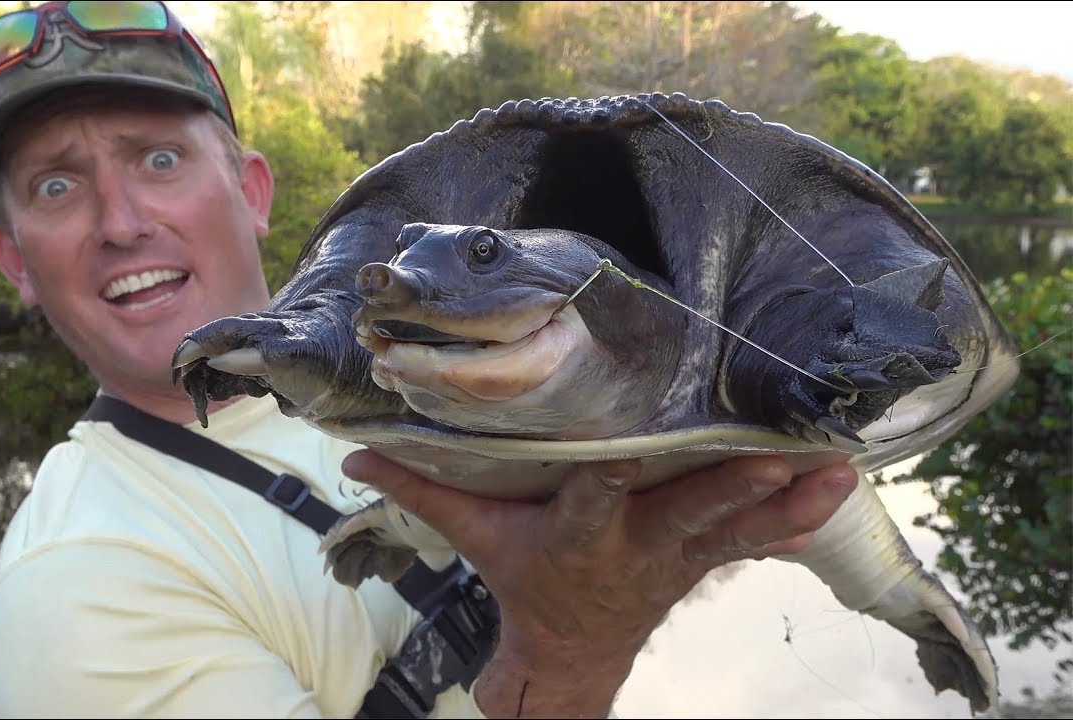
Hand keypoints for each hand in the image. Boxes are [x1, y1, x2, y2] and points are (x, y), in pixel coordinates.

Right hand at [340, 451, 858, 717]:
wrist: (573, 646)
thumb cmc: (524, 579)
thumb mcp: (473, 536)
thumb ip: (421, 489)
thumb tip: (356, 451)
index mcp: (576, 535)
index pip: (590, 502)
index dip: (609, 481)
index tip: (628, 453)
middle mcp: (635, 545)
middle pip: (683, 515)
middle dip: (726, 489)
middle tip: (771, 458)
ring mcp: (678, 555)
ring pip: (736, 526)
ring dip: (785, 498)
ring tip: (837, 467)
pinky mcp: (704, 557)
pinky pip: (758, 538)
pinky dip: (799, 516)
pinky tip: (840, 488)